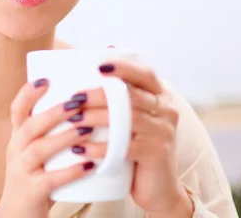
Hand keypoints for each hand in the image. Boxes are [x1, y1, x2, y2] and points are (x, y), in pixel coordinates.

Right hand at [0, 78, 96, 217]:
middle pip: (30, 126)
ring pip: (39, 149)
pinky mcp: (31, 192)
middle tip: (78, 101)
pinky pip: (50, 180)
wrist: (17, 216)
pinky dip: (70, 171)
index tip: (46, 80)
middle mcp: (15, 151)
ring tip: (87, 128)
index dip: (28, 93)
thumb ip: (50, 131)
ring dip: (64, 137)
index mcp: (17, 138)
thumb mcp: (34, 151)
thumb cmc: (34, 178)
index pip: (17, 110)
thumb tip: (84, 104)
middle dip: (54, 112)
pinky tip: (89, 164)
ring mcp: (21, 172)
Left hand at [64, 57, 193, 216]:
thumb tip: (100, 52)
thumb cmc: (135, 145)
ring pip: (127, 119)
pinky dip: (100, 147)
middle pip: (131, 96)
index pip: (144, 74)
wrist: (158, 188)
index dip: (123, 67)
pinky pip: (125, 147)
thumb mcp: (131, 117)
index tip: (98, 65)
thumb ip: (120, 93)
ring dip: (96, 119)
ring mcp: (164, 132)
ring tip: (73, 121)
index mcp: (160, 96)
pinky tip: (80, 149)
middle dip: (100, 95)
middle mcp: (167, 110)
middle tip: (74, 98)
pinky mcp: (157, 154)